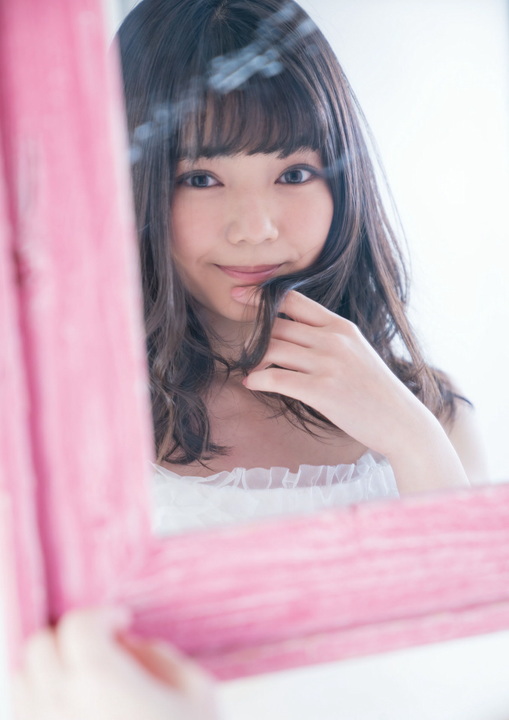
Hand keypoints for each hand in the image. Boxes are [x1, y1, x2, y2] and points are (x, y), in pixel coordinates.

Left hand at [12, 607, 219, 719]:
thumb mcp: (196, 691)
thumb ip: (158, 657)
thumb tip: (128, 646)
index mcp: (100, 681)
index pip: (78, 624)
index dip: (101, 615)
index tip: (121, 621)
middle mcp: (60, 707)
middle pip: (38, 647)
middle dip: (68, 636)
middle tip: (100, 645)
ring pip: (21, 683)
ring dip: (47, 668)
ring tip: (83, 678)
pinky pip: (24, 718)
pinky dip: (41, 704)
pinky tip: (75, 711)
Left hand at [235, 287, 428, 458]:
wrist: (401, 422)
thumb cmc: (374, 390)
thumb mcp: (356, 350)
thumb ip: (327, 337)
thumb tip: (288, 333)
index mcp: (340, 326)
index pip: (293, 299)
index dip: (261, 296)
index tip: (238, 295)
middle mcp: (333, 339)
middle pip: (276, 326)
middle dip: (254, 336)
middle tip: (243, 349)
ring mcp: (328, 364)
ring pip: (271, 349)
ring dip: (253, 359)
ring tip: (250, 368)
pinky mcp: (321, 390)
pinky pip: (276, 379)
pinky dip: (257, 379)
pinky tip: (252, 383)